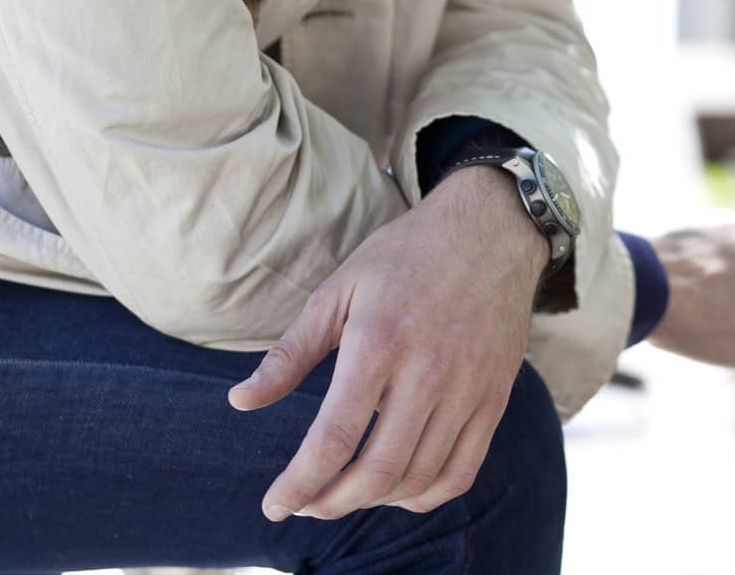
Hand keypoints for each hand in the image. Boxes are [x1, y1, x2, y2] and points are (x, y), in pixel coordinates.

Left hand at [227, 165, 548, 518]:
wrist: (489, 229)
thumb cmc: (406, 254)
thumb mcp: (340, 288)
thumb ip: (291, 351)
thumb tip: (240, 401)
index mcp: (378, 343)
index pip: (333, 439)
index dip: (298, 484)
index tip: (275, 506)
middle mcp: (426, 373)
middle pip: (376, 472)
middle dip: (331, 502)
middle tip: (307, 502)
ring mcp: (466, 389)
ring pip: (418, 479)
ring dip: (374, 502)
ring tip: (345, 493)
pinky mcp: (493, 398)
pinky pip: (461, 472)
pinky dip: (426, 496)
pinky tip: (399, 489)